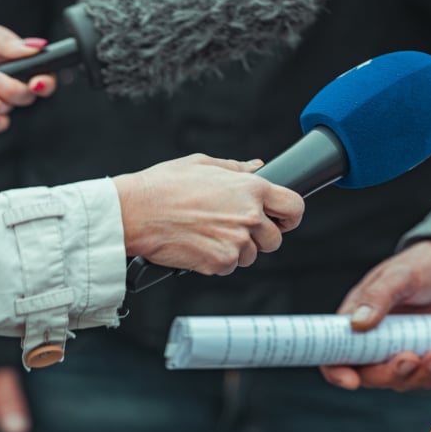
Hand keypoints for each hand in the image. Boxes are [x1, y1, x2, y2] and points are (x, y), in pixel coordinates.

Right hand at [113, 154, 305, 273]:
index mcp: (251, 189)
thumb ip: (237, 169)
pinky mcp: (220, 263)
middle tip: (233, 227)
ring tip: (209, 232)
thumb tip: (257, 167)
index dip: (290, 215)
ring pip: (251, 255)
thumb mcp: (203, 164)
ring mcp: (236, 243)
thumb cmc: (164, 186)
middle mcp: (249, 217)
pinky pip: (229, 266)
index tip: (281, 219)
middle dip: (260, 236)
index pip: (294, 207)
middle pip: (275, 239)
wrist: (135, 212)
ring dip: (236, 249)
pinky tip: (199, 243)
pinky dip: (217, 260)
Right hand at [320, 240, 430, 390]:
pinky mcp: (426, 357)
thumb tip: (356, 324)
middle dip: (390, 373)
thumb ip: (378, 297)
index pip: (336, 353)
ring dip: (421, 375)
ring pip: (402, 381)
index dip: (337, 371)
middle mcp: (375, 340)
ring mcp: (401, 350)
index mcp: (357, 318)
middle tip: (411, 358)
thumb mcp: (400, 275)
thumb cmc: (422, 265)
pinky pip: (429, 379)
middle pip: (371, 375)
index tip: (351, 382)